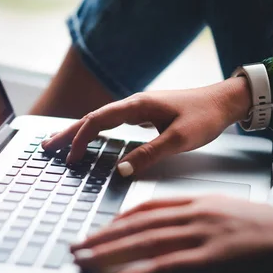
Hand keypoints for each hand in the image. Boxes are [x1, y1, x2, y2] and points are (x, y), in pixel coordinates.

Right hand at [42, 77, 250, 175]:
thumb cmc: (205, 117)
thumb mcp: (179, 139)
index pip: (98, 121)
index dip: (80, 139)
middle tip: (46, 147)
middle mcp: (134, 103)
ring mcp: (139, 108)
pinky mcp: (146, 114)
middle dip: (68, 132)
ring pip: (101, 119)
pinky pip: (113, 122)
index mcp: (137, 105)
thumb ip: (149, 154)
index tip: (70, 159)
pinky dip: (96, 131)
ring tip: (61, 144)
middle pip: (92, 117)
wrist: (225, 101)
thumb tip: (121, 171)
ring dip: (80, 131)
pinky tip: (93, 139)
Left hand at [71, 196, 272, 272]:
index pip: (150, 208)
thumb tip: (180, 231)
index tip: (102, 229)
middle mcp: (196, 213)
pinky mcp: (212, 258)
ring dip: (109, 254)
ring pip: (145, 243)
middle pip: (139, 224)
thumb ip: (203, 219)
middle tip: (78, 245)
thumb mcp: (232, 215)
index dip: (121, 219)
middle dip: (104, 236)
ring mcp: (203, 234)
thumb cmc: (272, 230)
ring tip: (84, 262)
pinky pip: (165, 267)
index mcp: (200, 202)